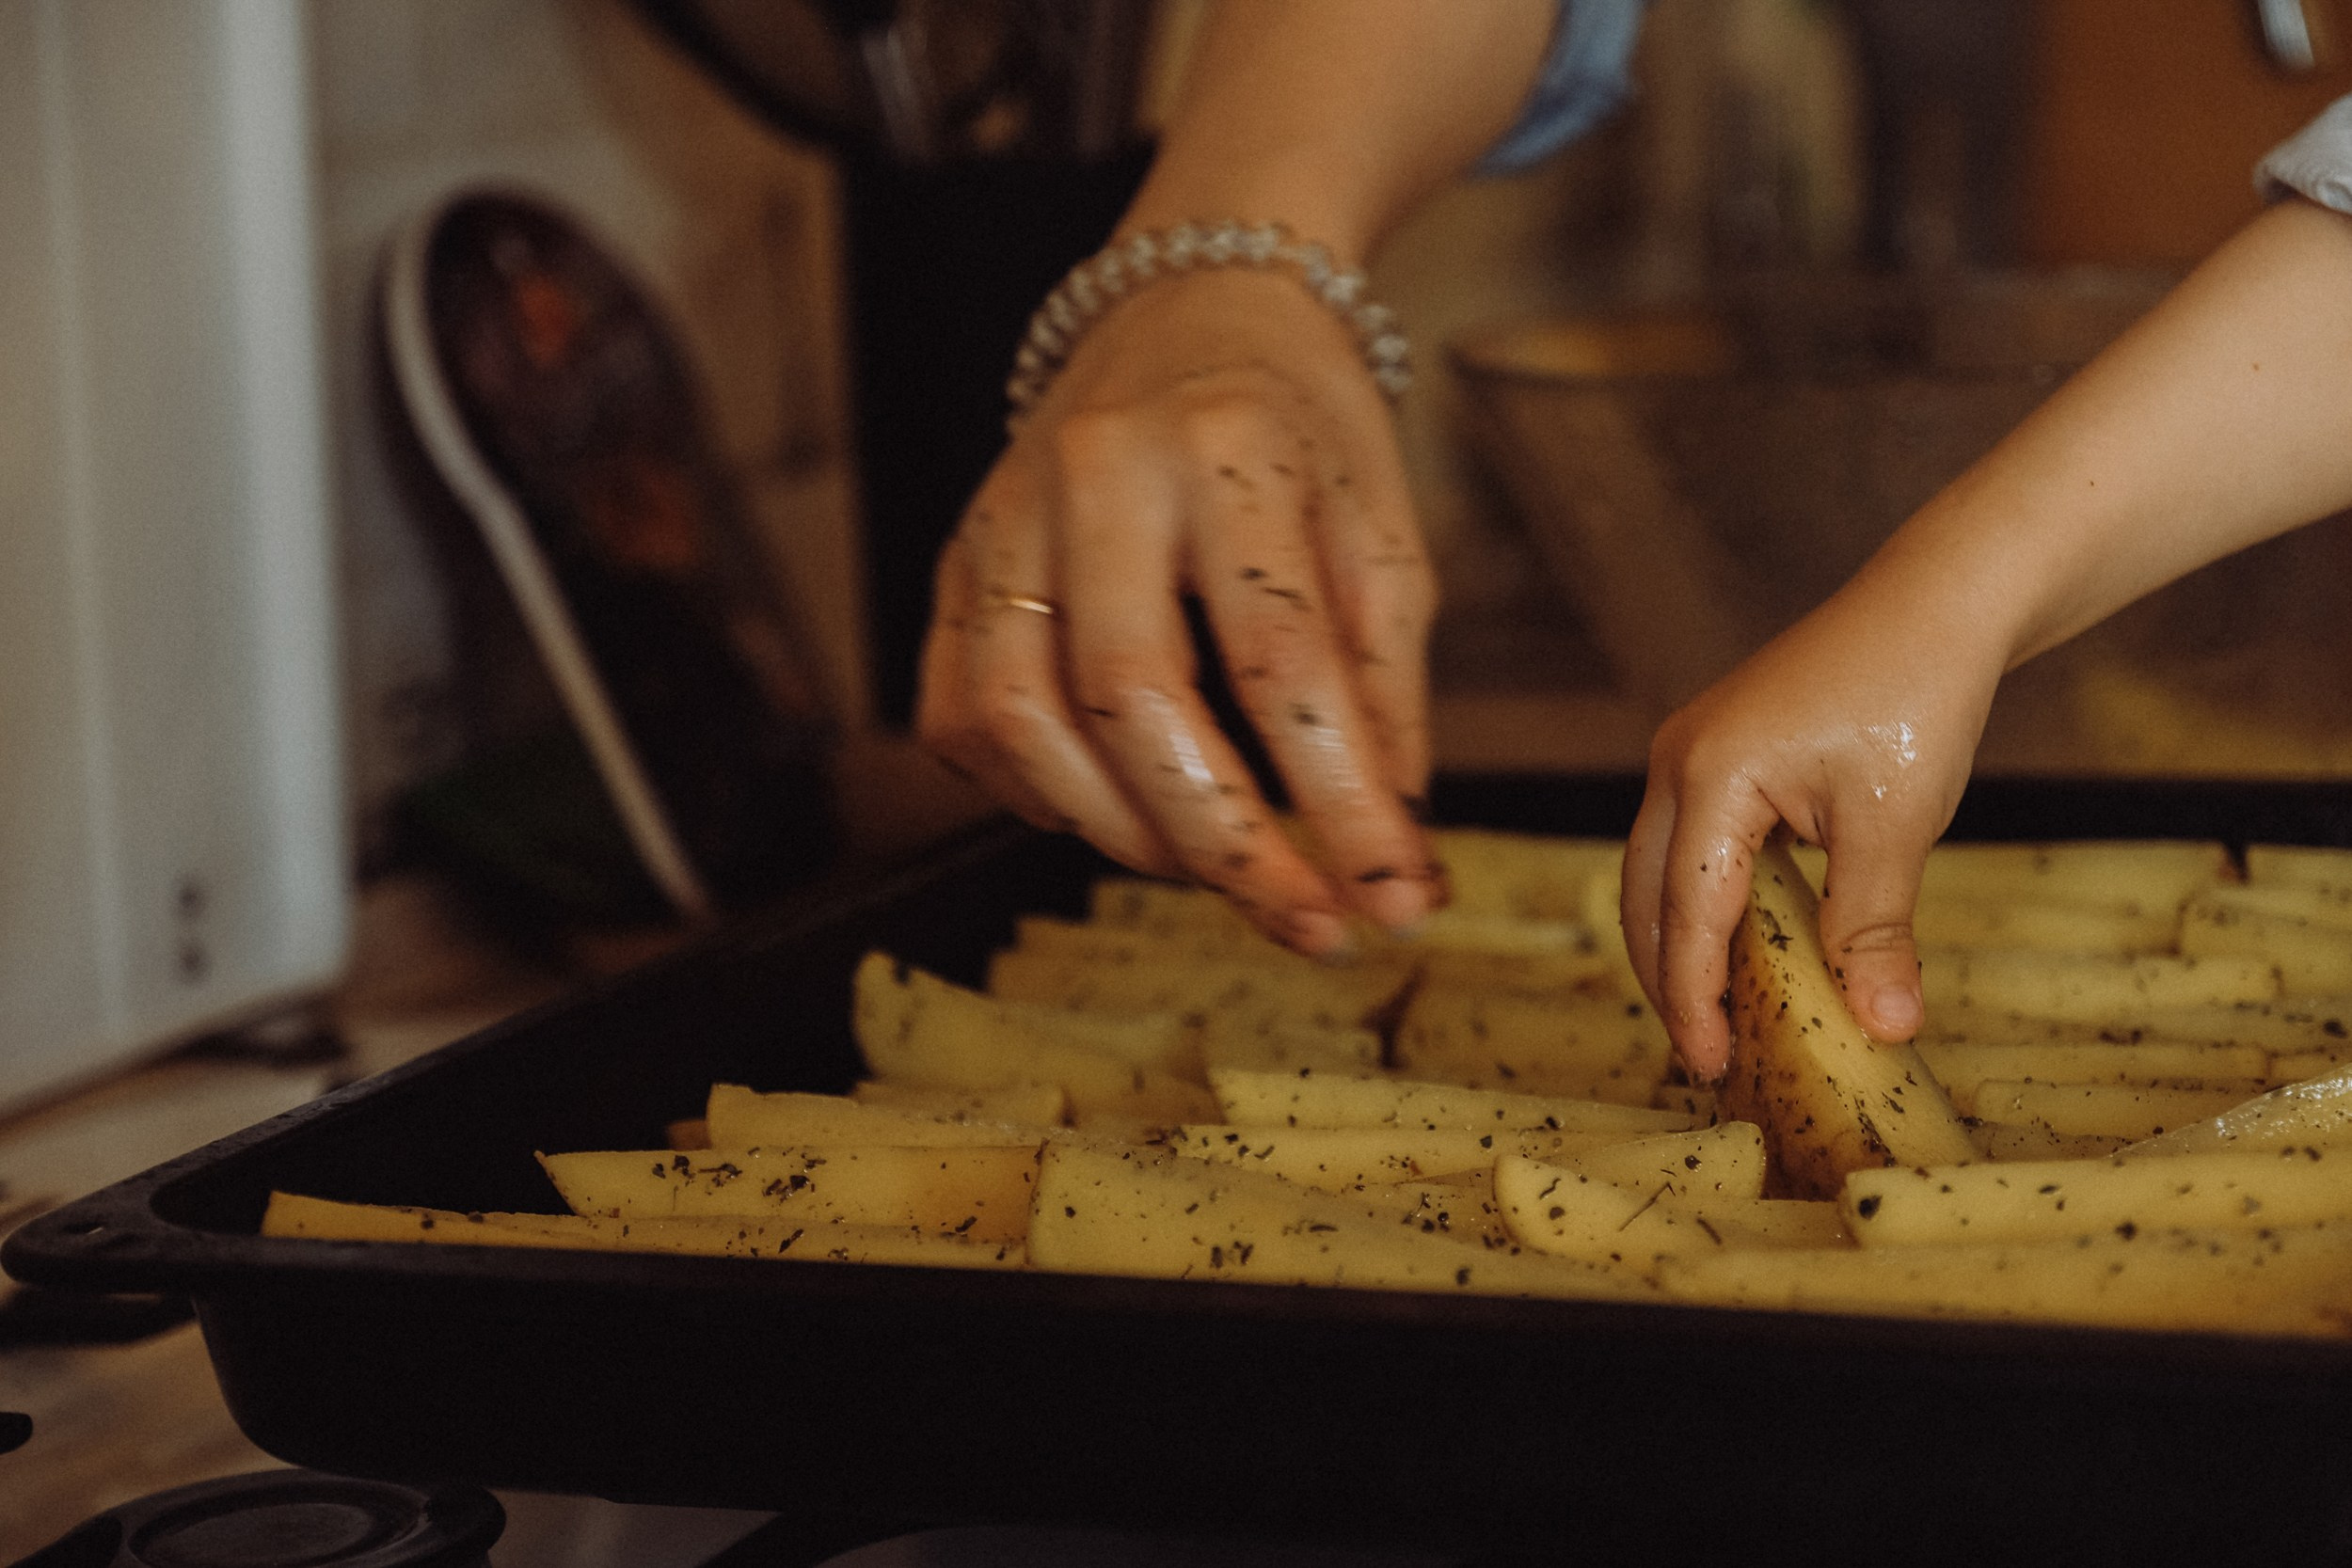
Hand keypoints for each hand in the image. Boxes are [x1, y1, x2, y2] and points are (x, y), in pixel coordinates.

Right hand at [916, 265, 1442, 953]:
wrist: (1189, 304)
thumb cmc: (1300, 428)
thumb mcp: (1383, 534)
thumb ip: (1384, 692)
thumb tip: (1392, 858)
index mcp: (1230, 448)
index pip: (1280, 656)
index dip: (1338, 800)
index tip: (1391, 899)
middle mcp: (1099, 473)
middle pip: (1129, 697)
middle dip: (1221, 843)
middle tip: (1302, 919)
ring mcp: (1006, 515)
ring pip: (1018, 717)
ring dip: (1119, 831)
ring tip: (1210, 861)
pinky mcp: (955, 561)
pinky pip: (958, 714)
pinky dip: (1032, 794)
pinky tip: (1110, 807)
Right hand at [1619, 563, 2007, 1082]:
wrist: (1936, 601)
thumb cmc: (1916, 694)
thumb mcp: (1898, 825)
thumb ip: (1876, 931)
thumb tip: (1884, 1028)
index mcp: (1711, 777)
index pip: (1687, 914)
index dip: (1695, 999)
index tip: (1714, 1065)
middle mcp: (1679, 762)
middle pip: (1644, 897)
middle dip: (1669, 980)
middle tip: (1707, 1056)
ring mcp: (1691, 752)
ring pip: (1657, 871)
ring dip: (1679, 944)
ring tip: (1715, 1013)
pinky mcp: (1718, 752)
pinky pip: (1689, 843)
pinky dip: (1703, 903)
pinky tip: (1742, 943)